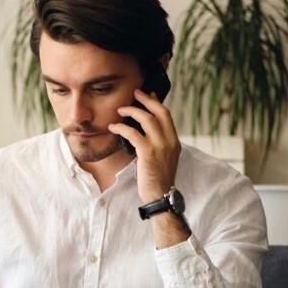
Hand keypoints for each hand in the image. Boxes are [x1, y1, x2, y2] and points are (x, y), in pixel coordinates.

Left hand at [109, 89, 180, 204]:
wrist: (160, 195)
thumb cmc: (158, 180)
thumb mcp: (164, 159)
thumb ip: (159, 145)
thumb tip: (146, 134)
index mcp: (174, 141)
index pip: (167, 115)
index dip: (156, 102)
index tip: (149, 94)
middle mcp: (170, 141)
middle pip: (159, 111)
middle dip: (146, 99)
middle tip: (135, 92)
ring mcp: (160, 146)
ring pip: (146, 118)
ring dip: (131, 111)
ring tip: (120, 109)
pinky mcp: (148, 152)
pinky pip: (133, 133)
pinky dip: (121, 127)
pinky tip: (113, 127)